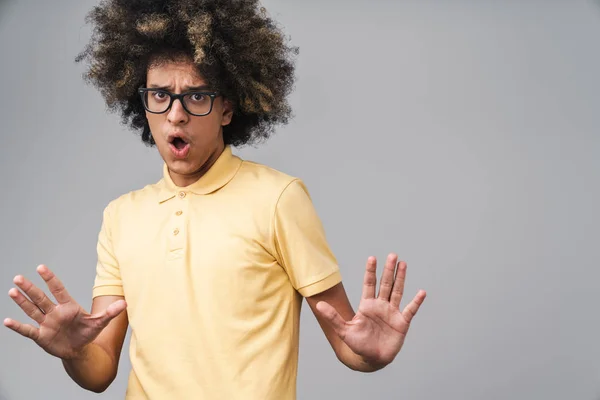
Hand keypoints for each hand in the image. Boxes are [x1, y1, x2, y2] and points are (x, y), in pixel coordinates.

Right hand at [4, 265, 126, 359]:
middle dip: (30, 288)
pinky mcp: (41, 336)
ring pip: (32, 310)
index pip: (58, 289)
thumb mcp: (100, 323)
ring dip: (22, 302)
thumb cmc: (87, 333)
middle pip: (41, 298)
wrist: (79, 350)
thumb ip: (110, 313)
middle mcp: (54, 312)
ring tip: (12, 291)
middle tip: (19, 277)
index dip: (50, 279)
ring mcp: (46, 323)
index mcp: (68, 306)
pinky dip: (18, 327)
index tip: (41, 268)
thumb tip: (125, 303)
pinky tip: (7, 321)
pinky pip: (28, 330)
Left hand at [316, 253, 425, 367]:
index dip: (371, 271)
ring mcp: (392, 313)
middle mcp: (380, 305)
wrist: (371, 359)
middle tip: (392, 255)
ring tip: (403, 264)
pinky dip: (416, 302)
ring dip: (401, 278)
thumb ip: (333, 317)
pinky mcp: (402, 323)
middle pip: (385, 283)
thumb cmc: (357, 344)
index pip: (369, 284)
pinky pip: (410, 310)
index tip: (372, 258)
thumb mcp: (344, 330)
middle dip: (388, 270)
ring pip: (397, 291)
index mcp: (367, 305)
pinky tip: (421, 292)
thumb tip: (319, 305)